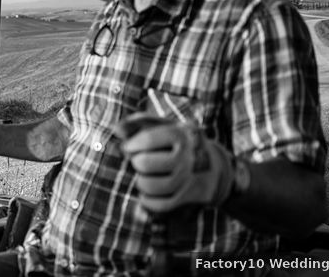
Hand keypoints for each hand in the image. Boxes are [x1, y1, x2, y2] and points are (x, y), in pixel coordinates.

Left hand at [117, 113, 234, 212]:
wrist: (211, 163)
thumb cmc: (173, 142)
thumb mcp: (160, 126)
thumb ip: (136, 123)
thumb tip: (117, 130)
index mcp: (180, 134)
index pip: (147, 139)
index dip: (131, 144)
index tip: (127, 147)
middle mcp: (188, 155)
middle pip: (147, 164)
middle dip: (137, 163)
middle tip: (138, 162)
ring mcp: (190, 177)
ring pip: (156, 186)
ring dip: (142, 183)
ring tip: (141, 177)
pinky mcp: (190, 195)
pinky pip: (164, 204)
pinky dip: (149, 201)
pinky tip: (145, 194)